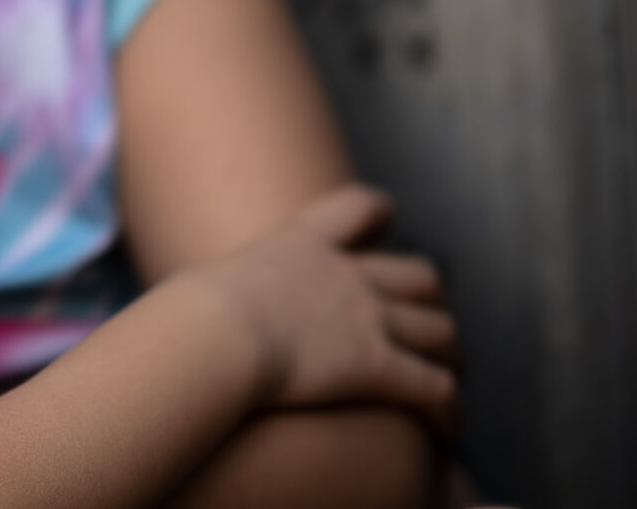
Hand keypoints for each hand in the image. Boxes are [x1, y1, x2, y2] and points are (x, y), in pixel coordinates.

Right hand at [189, 185, 460, 439]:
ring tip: (448, 377)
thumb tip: (185, 309)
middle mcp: (347, 276)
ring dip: (450, 356)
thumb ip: (216, 291)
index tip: (388, 218)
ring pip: (441, 332)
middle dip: (432, 299)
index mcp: (303, 242)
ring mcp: (368, 319)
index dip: (379, 212)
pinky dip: (448, 411)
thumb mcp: (203, 283)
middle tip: (425, 319)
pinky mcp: (379, 367)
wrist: (215, 334)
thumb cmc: (191, 312)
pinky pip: (436, 389)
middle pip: (420, 275)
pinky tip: (446, 430)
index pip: (358, 206)